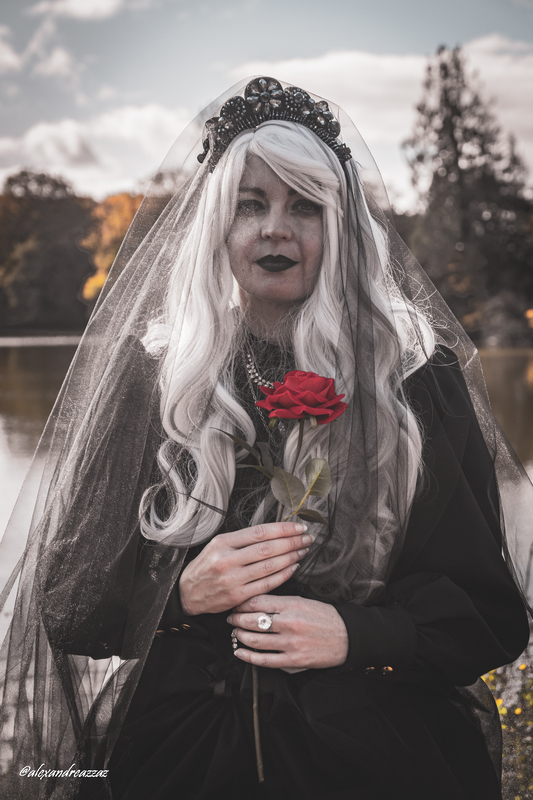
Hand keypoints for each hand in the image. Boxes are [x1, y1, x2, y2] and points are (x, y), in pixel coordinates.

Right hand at [179, 523, 312, 615]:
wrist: (187, 593)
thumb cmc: (206, 566)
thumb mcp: (217, 545)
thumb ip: (242, 540)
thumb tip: (273, 532)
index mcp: (223, 542)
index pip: (259, 532)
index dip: (282, 529)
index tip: (299, 527)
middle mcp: (227, 560)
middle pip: (267, 548)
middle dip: (291, 542)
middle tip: (307, 538)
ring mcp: (232, 579)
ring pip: (269, 566)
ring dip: (290, 557)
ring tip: (303, 551)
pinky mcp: (237, 597)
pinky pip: (266, 585)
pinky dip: (283, 575)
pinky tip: (293, 567)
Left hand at [227, 594, 348, 669]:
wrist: (346, 637)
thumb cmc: (324, 616)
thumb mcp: (302, 601)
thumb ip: (279, 602)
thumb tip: (254, 602)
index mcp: (292, 604)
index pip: (257, 602)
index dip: (241, 603)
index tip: (235, 604)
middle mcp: (289, 623)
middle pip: (252, 621)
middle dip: (236, 619)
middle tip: (230, 618)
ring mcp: (290, 644)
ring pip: (255, 640)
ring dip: (240, 636)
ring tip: (235, 633)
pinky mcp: (293, 661)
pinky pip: (264, 661)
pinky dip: (248, 657)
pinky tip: (240, 653)